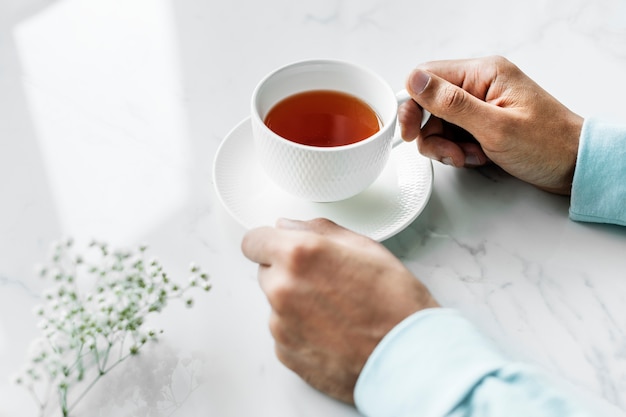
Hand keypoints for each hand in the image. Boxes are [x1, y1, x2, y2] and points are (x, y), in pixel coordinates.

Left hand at [241, 218, 438, 403]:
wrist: (409, 357)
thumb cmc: (396, 304)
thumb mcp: (366, 248)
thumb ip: (319, 231)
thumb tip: (290, 226)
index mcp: (299, 256)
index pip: (254, 241)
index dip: (269, 242)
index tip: (278, 247)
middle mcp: (282, 289)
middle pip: (266, 272)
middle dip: (287, 273)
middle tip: (325, 282)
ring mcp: (280, 325)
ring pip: (276, 304)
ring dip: (295, 304)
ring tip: (336, 312)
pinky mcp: (285, 353)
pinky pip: (284, 333)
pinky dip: (301, 331)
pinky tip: (333, 333)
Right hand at [399, 55, 583, 194]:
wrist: (575, 166)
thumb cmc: (547, 145)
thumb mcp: (495, 127)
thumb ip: (452, 104)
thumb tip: (416, 81)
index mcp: (484, 73)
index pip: (428, 77)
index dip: (413, 105)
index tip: (410, 132)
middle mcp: (481, 84)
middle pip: (430, 104)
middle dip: (432, 133)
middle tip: (447, 152)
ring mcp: (482, 104)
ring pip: (439, 123)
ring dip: (446, 145)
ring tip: (469, 157)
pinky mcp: (484, 123)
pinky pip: (454, 134)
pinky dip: (458, 150)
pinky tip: (477, 158)